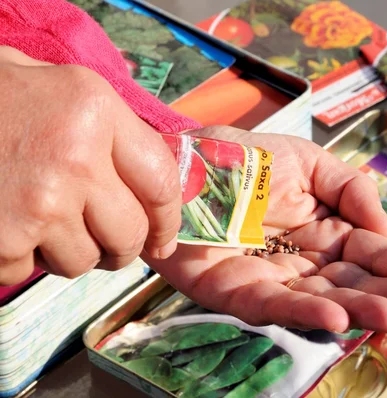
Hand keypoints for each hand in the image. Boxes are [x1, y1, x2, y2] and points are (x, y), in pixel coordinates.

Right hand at [0, 46, 181, 284]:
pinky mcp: (2, 240)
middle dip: (123, 247)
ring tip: (45, 221)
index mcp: (96, 112)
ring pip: (83, 261)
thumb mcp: (62, 85)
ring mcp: (38, 204)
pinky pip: (29, 271)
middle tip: (109, 242)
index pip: (160, 182)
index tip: (164, 240)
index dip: (169, 220)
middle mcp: (76, 160)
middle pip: (129, 235)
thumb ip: (115, 127)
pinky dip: (21, 258)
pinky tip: (8, 224)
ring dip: (71, 252)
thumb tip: (157, 174)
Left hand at [147, 126, 386, 334]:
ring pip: (322, 300)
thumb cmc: (241, 158)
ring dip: (361, 310)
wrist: (180, 163)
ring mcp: (272, 279)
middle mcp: (305, 260)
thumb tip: (384, 229)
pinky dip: (305, 313)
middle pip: (355, 283)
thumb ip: (349, 188)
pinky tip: (337, 318)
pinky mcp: (235, 293)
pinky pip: (273, 305)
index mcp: (325, 230)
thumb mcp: (306, 160)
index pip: (372, 253)